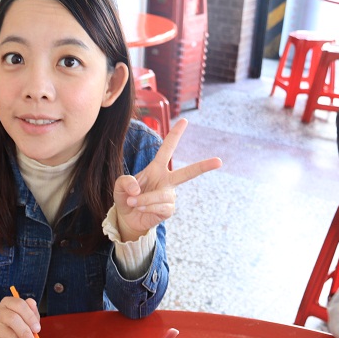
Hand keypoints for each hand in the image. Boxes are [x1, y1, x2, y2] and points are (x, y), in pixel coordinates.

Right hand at [0, 295, 40, 337]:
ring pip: (9, 336)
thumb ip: (32, 311)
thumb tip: (33, 304)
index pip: (19, 305)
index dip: (30, 317)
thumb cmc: (18, 322)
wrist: (4, 334)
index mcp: (8, 302)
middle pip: (12, 319)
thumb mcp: (28, 315)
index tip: (37, 329)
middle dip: (25, 333)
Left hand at [114, 118, 221, 240]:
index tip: (185, 120)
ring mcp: (170, 195)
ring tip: (133, 202)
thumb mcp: (119, 186)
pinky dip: (148, 207)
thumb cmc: (126, 197)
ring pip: (162, 195)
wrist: (127, 217)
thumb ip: (125, 181)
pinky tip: (141, 208)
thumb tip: (138, 189)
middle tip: (219, 161)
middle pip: (187, 173)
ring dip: (144, 199)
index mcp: (156, 168)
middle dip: (203, 166)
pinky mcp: (169, 209)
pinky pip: (161, 207)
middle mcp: (167, 180)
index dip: (175, 135)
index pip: (168, 149)